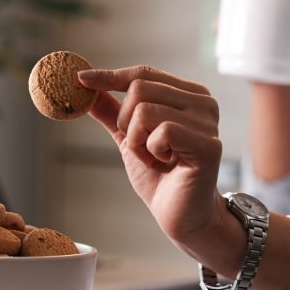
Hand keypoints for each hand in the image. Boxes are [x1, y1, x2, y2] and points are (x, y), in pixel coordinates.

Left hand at [78, 66, 224, 252]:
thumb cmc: (159, 176)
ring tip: (154, 158)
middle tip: (140, 147)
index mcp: (187, 95)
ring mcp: (208, 122)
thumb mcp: (128, 138)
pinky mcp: (208, 145)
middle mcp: (203, 102)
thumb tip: (85, 87)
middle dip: (125, 123)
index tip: (80, 79)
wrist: (179, 215)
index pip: (143, 74)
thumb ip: (111, 112)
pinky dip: (151, 151)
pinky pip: (161, 132)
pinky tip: (165, 164)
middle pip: (139, 89)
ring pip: (144, 111)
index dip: (109, 76)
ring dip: (137, 141)